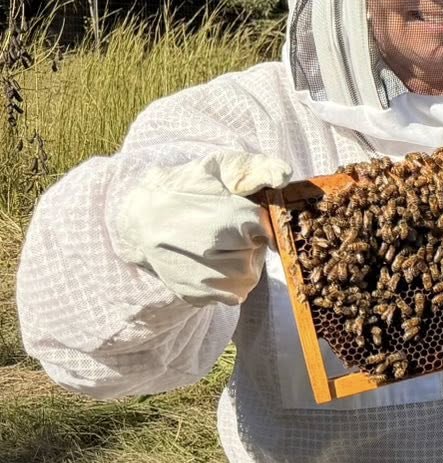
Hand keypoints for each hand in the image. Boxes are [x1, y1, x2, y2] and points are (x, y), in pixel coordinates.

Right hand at [112, 151, 292, 305]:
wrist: (139, 219)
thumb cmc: (183, 189)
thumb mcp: (218, 166)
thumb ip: (256, 167)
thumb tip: (284, 176)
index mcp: (230, 222)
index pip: (266, 231)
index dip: (253, 222)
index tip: (234, 215)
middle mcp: (221, 256)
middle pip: (258, 254)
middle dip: (247, 242)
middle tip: (220, 230)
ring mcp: (209, 281)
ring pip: (248, 276)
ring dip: (238, 262)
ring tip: (212, 245)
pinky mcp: (198, 296)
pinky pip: (232, 293)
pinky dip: (225, 280)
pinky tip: (204, 262)